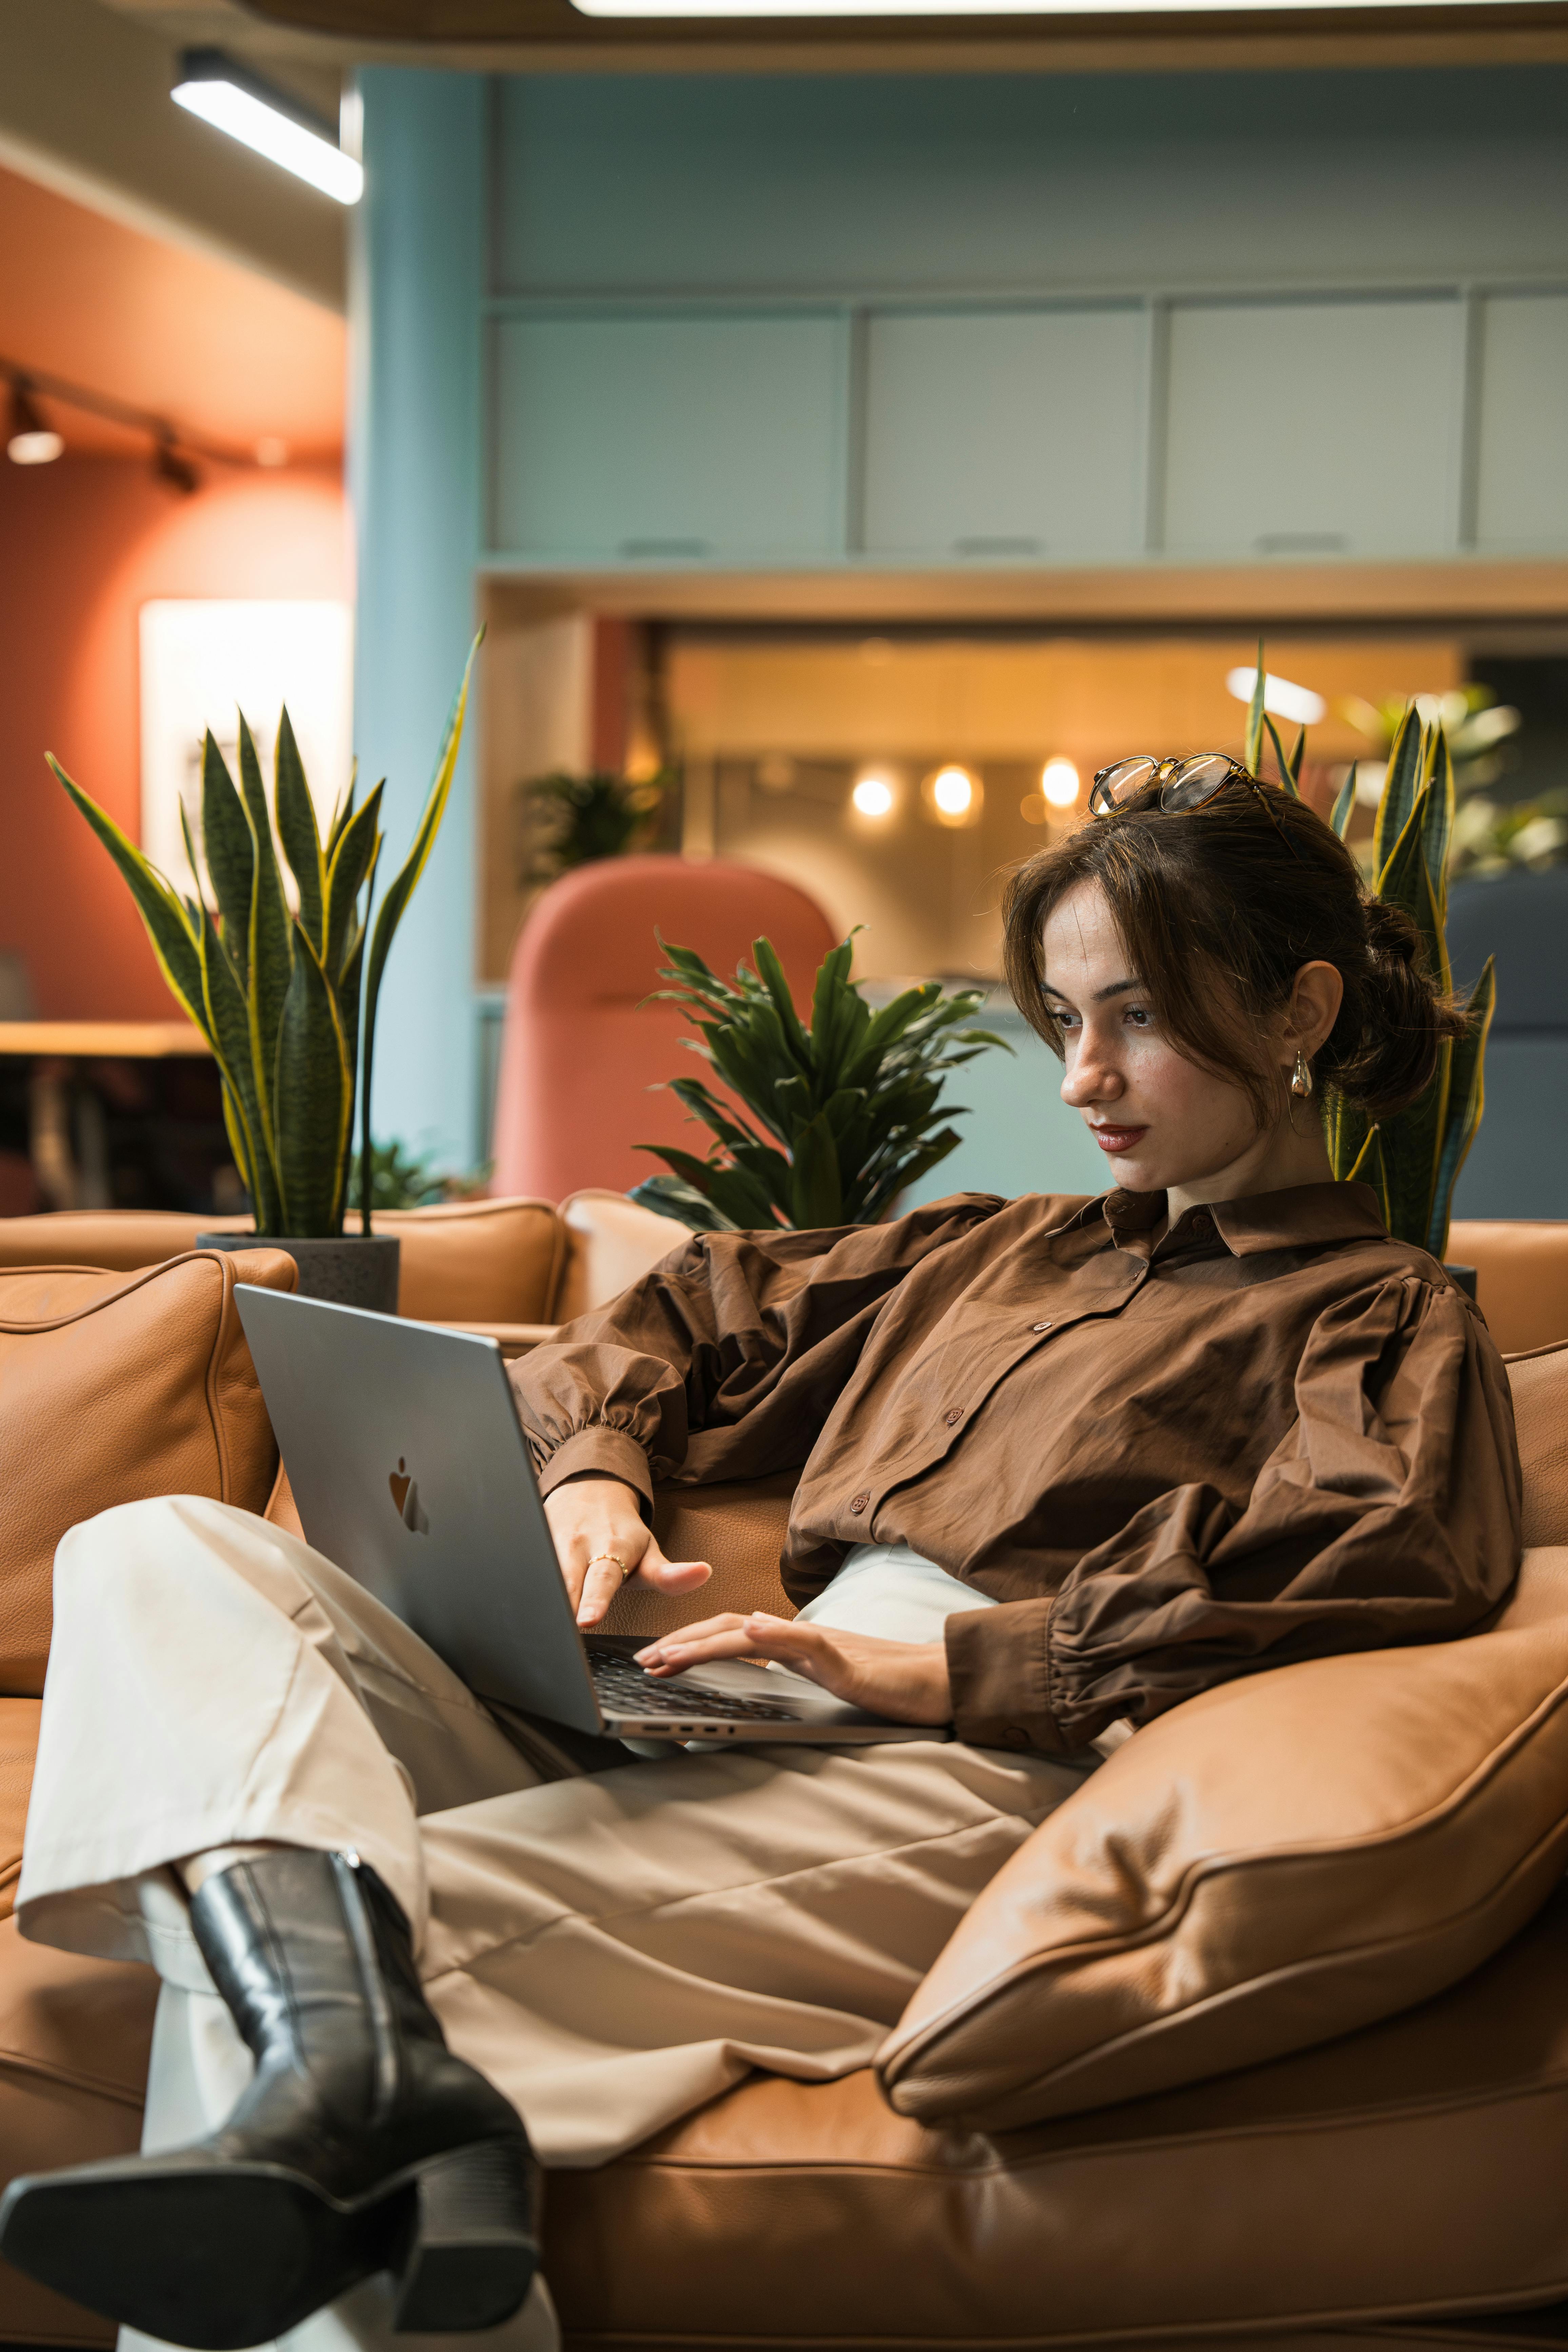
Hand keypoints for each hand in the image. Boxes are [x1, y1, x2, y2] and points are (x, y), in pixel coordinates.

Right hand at [543, 1475, 712, 1628]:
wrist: (589, 1490)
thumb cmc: (620, 1533)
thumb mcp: (649, 1552)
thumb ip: (670, 1575)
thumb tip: (704, 1573)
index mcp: (612, 1547)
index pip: (603, 1579)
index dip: (595, 1600)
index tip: (588, 1619)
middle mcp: (580, 1545)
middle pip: (567, 1582)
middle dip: (563, 1607)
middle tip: (561, 1632)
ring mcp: (551, 1543)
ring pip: (543, 1577)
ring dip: (543, 1603)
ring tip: (541, 1628)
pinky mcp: (534, 1543)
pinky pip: (529, 1571)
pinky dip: (528, 1589)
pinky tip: (529, 1611)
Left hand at [634, 1613, 952, 1726]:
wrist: (941, 1680)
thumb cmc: (889, 1687)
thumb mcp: (828, 1684)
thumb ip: (795, 1674)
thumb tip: (759, 1674)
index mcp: (795, 1647)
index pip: (734, 1637)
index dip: (691, 1644)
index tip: (655, 1659)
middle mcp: (802, 1639)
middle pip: (731, 1628)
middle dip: (682, 1642)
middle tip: (643, 1660)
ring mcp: (823, 1646)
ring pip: (757, 1633)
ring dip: (709, 1642)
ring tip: (672, 1653)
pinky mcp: (847, 1661)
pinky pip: (808, 1641)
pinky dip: (779, 1633)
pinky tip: (754, 1631)